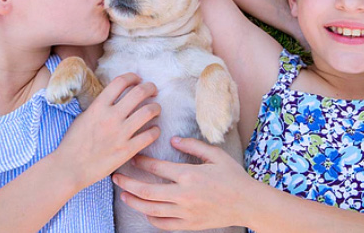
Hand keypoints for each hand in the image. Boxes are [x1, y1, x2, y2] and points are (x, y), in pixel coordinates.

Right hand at [56, 73, 160, 190]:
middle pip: (139, 92)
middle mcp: (111, 117)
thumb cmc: (73, 142)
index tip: (138, 79)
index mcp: (98, 106)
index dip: (133, 77)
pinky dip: (156, 130)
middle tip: (153, 90)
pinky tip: (154, 130)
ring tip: (156, 109)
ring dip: (156, 107)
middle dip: (150, 87)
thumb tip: (114, 98)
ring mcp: (120, 134)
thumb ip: (100, 106)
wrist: (70, 168)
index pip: (120, 82)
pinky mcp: (127, 150)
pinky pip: (150, 135)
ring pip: (149, 111)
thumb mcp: (83, 117)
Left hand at [113, 136, 251, 230]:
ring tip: (123, 194)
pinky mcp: (188, 225)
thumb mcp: (216, 155)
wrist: (248, 204)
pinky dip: (150, 218)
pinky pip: (163, 224)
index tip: (133, 157)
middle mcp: (184, 195)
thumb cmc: (233, 177)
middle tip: (115, 177)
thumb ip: (193, 145)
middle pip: (146, 191)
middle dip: (127, 184)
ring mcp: (185, 212)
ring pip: (151, 209)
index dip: (141, 161)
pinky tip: (145, 210)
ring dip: (134, 202)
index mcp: (189, 175)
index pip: (157, 167)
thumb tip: (173, 139)